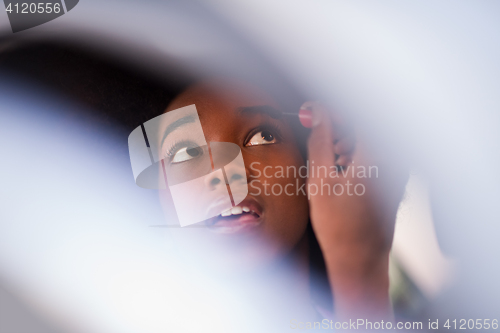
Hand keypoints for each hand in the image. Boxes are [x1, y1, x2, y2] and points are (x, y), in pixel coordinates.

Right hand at [304, 101, 406, 320]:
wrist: (360, 260)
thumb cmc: (339, 226)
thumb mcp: (320, 179)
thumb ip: (320, 140)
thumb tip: (316, 111)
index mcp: (378, 155)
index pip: (358, 112)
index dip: (333, 110)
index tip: (314, 113)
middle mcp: (394, 159)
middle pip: (366, 124)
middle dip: (340, 125)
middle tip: (319, 137)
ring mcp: (398, 171)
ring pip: (371, 139)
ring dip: (349, 140)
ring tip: (333, 159)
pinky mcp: (395, 180)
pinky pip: (378, 153)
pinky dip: (358, 154)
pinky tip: (345, 170)